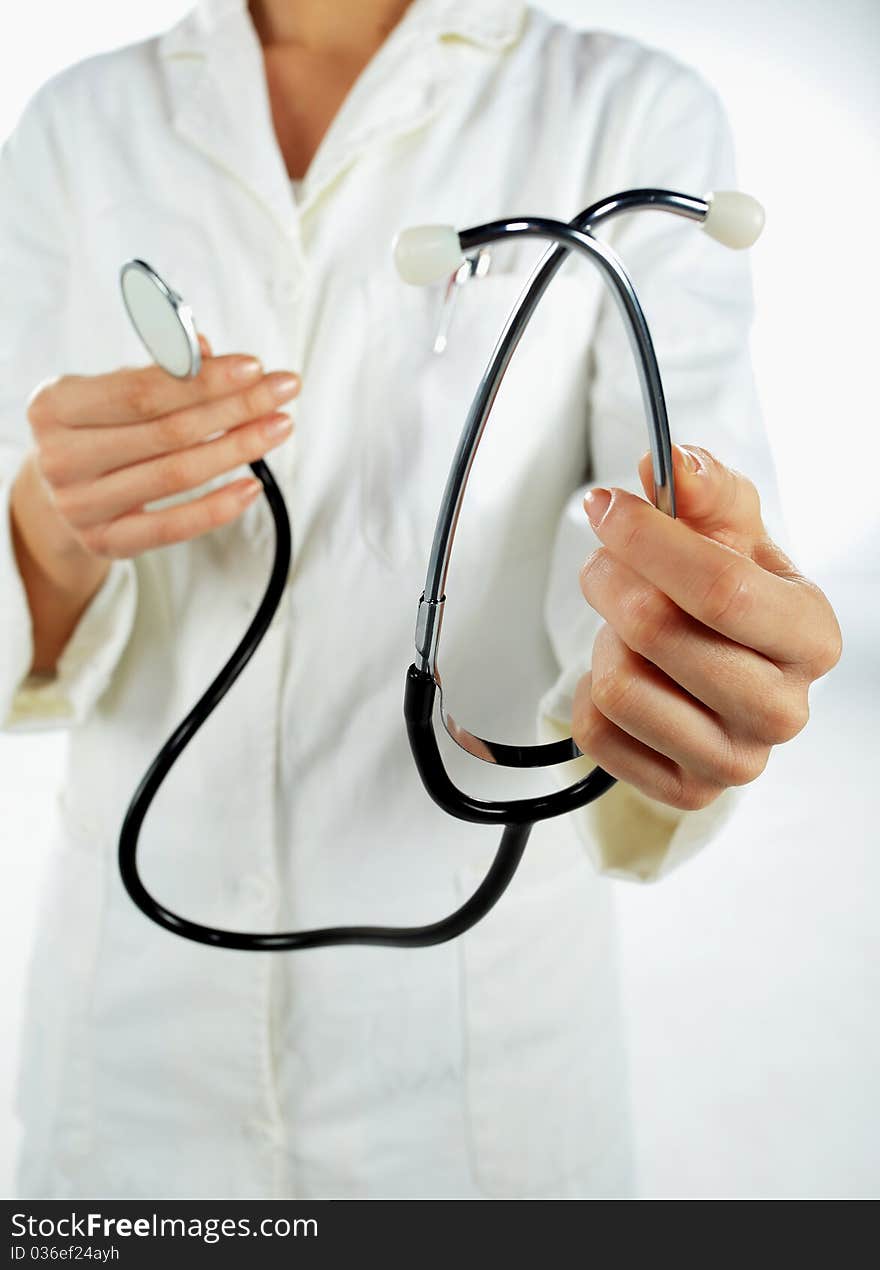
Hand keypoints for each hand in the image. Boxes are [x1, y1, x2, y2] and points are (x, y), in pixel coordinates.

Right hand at [21, 334, 300, 561]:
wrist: (59, 495)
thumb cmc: (96, 430)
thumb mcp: (110, 392)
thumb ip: (157, 370)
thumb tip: (204, 349)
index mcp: (55, 406)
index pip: (142, 391)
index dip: (203, 378)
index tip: (254, 367)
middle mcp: (61, 457)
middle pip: (167, 431)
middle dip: (235, 407)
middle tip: (282, 391)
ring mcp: (80, 506)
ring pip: (177, 474)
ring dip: (238, 448)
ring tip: (278, 427)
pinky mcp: (106, 542)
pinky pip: (173, 526)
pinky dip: (218, 507)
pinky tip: (253, 485)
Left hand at [574, 444, 842, 810]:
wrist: (723, 671)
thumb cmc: (730, 599)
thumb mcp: (729, 532)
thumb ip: (705, 490)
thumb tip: (673, 465)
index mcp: (811, 636)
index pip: (720, 589)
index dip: (648, 541)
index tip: (607, 509)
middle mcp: (785, 709)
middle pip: (658, 633)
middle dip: (611, 582)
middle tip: (604, 565)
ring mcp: (737, 761)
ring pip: (620, 686)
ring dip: (603, 642)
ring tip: (624, 630)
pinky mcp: (687, 792)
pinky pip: (598, 735)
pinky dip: (590, 695)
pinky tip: (622, 676)